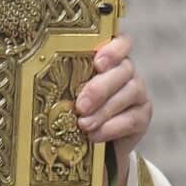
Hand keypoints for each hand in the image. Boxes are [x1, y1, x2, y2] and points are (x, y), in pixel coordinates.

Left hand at [76, 35, 152, 185]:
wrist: (95, 142)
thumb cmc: (75, 109)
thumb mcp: (68, 92)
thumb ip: (66, 81)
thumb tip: (43, 81)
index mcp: (108, 58)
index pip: (121, 42)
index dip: (113, 49)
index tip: (98, 62)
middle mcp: (127, 72)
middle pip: (123, 69)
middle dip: (100, 88)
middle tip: (81, 106)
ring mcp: (138, 93)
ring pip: (129, 93)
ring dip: (103, 111)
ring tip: (83, 124)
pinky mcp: (142, 116)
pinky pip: (132, 119)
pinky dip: (111, 128)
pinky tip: (94, 135)